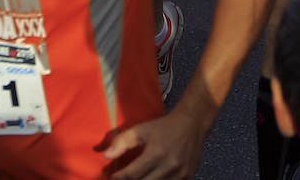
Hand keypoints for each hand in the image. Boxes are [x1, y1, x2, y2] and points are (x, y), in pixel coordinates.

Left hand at [95, 108, 210, 178]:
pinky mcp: (188, 178)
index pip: (132, 174)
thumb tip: (106, 156)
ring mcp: (181, 175)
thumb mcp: (142, 129)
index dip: (119, 178)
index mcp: (157, 153)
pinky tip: (152, 178)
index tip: (112, 176)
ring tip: (136, 178)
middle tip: (123, 179)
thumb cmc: (164, 127)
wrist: (193, 124)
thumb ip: (122, 141)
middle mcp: (169, 166)